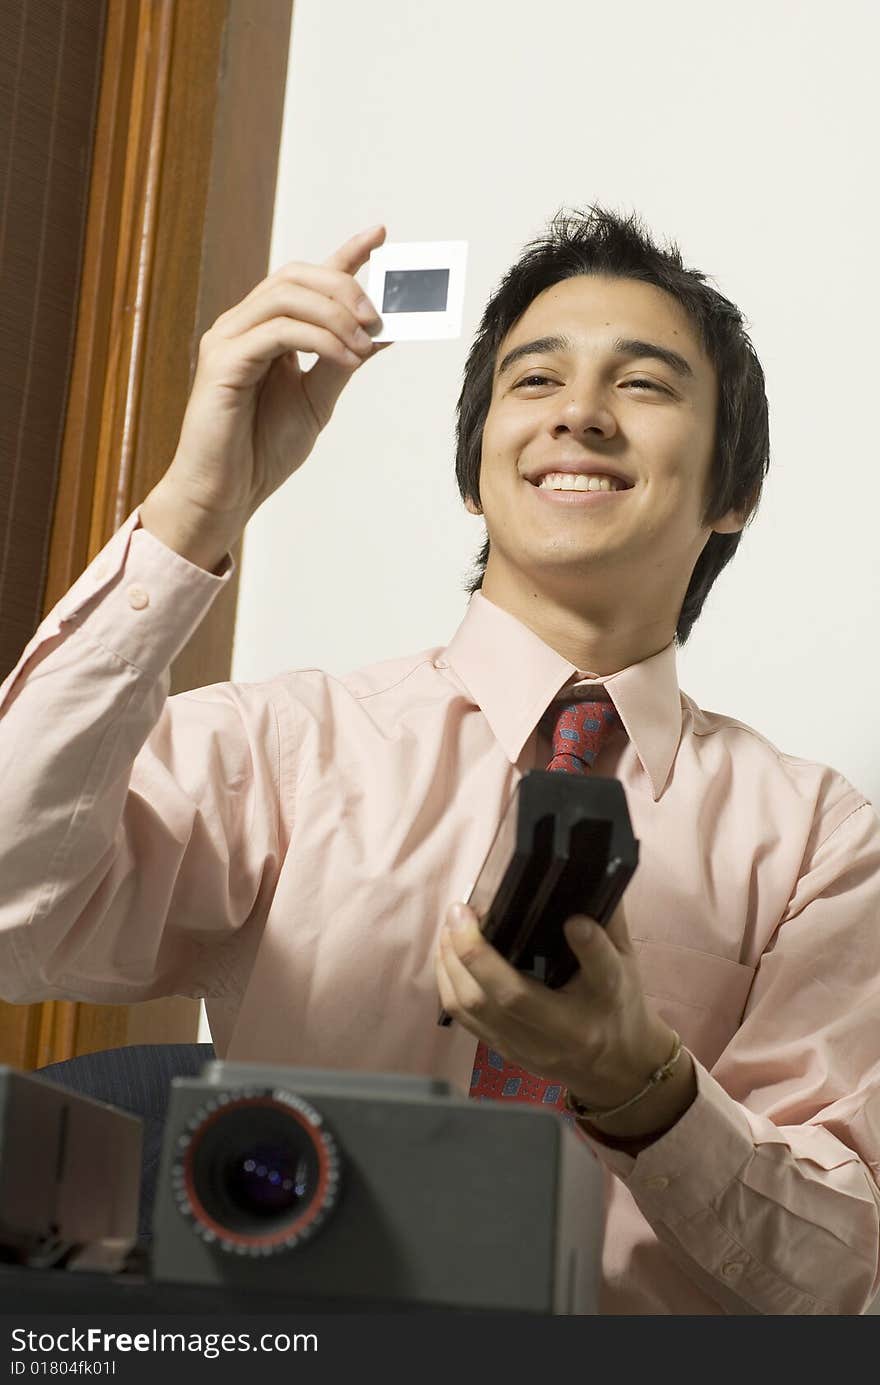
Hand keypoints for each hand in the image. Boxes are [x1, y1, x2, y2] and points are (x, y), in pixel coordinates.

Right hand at [145, 224, 391, 548]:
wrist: (227, 494)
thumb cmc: (262, 451)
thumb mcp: (316, 400)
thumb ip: (342, 361)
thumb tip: (381, 331)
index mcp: (264, 331)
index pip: (306, 279)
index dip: (343, 253)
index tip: (380, 235)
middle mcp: (242, 325)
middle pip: (296, 276)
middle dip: (345, 286)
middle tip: (379, 317)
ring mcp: (228, 339)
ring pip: (286, 296)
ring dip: (336, 313)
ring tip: (365, 342)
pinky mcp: (223, 362)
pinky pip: (279, 332)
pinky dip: (321, 339)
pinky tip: (346, 357)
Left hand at [435, 899, 673, 1109]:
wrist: (619, 1070)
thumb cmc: (621, 1005)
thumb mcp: (628, 962)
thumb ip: (609, 920)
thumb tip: (588, 870)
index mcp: (609, 1001)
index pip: (603, 975)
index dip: (589, 947)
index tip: (575, 921)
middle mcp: (568, 1031)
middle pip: (514, 997)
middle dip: (477, 951)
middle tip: (462, 911)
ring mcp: (531, 1047)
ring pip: (476, 1008)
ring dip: (452, 962)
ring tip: (450, 926)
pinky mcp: (507, 1053)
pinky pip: (464, 1019)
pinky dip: (448, 981)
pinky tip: (448, 953)